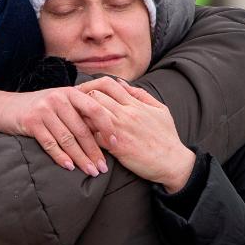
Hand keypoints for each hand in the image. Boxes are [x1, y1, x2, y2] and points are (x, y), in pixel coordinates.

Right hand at [0, 88, 113, 175]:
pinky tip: (69, 167)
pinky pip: (49, 143)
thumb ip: (80, 111)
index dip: (107, 126)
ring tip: (90, 171)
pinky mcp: (31, 122)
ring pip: (67, 138)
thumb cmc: (40, 108)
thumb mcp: (61, 102)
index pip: (95, 109)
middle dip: (94, 151)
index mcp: (70, 92)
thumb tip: (107, 131)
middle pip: (81, 129)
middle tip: (103, 167)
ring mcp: (44, 110)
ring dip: (80, 158)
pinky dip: (60, 156)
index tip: (116, 143)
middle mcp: (58, 98)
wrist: (6, 107)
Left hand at [78, 77, 195, 191]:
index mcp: (135, 104)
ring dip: (80, 115)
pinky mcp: (115, 147)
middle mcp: (126, 114)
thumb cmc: (166, 136)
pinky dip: (84, 134)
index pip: (108, 84)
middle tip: (72, 104)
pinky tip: (81, 136)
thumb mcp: (159, 109)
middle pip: (95, 96)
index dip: (91, 84)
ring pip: (90, 114)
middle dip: (81, 99)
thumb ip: (140, 94)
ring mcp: (119, 130)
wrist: (172, 161)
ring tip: (73, 118)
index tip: (81, 90)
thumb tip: (120, 83)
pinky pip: (92, 136)